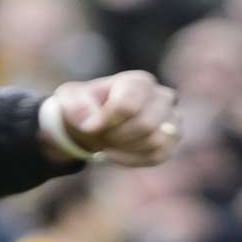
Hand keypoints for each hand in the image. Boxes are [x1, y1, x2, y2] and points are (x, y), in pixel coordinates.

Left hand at [44, 71, 180, 166]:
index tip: (90, 126)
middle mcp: (162, 96)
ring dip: (125, 148)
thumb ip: (76, 105)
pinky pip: (158, 155)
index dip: (106, 121)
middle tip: (101, 135)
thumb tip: (90, 122)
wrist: (93, 123)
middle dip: (117, 136)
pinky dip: (133, 159)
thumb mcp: (69, 99)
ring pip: (156, 141)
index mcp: (138, 82)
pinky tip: (117, 154)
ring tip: (109, 142)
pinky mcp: (171, 139)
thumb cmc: (84, 106)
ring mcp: (171, 118)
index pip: (129, 106)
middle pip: (146, 125)